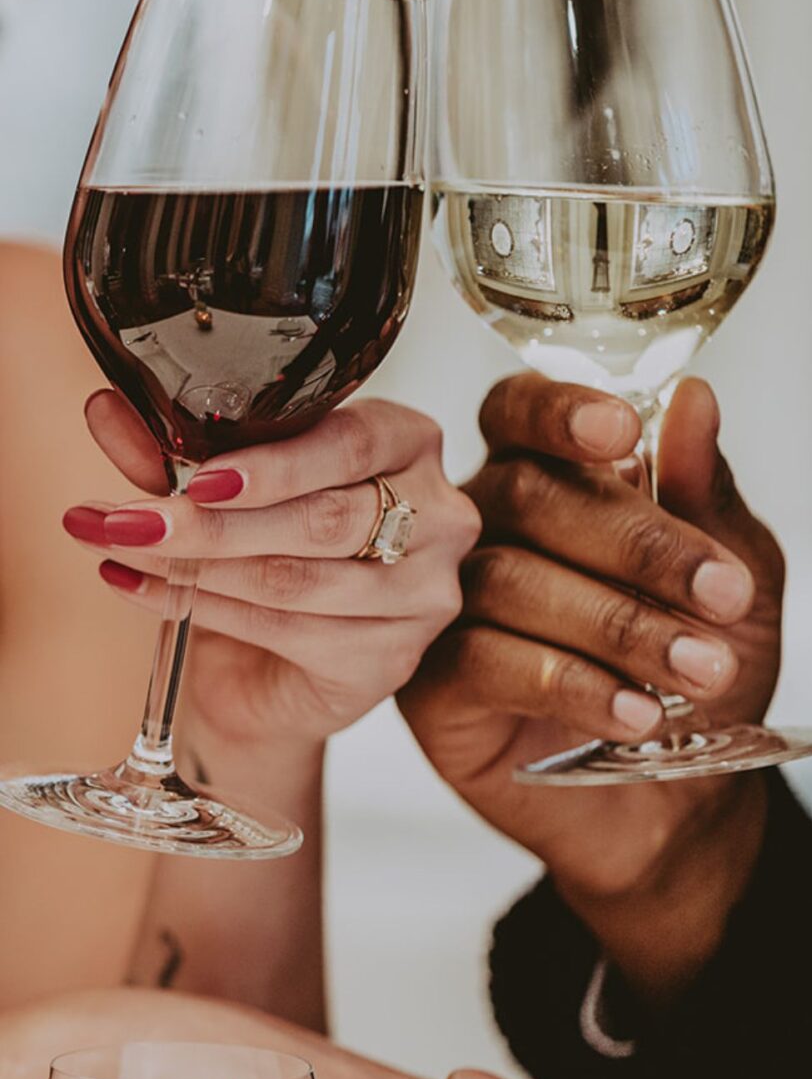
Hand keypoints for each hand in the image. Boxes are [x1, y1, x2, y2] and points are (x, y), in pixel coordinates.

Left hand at [64, 393, 479, 754]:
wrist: (274, 668)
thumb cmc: (267, 553)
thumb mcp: (223, 489)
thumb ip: (174, 452)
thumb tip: (105, 410)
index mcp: (410, 444)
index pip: (352, 443)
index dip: (273, 465)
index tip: (196, 478)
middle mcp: (438, 517)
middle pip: (323, 519)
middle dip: (213, 523)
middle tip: (131, 520)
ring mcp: (424, 594)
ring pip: (299, 579)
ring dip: (195, 567)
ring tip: (121, 549)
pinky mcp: (393, 659)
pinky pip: (289, 632)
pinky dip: (205, 610)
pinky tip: (145, 590)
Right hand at [399, 374, 783, 996]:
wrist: (674, 801)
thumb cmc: (695, 671)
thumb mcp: (731, 579)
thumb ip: (706, 495)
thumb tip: (694, 400)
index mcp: (540, 478)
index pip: (519, 412)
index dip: (559, 412)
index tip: (624, 434)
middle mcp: (479, 530)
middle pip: (524, 495)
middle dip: (635, 544)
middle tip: (722, 597)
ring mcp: (445, 607)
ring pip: (507, 580)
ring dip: (617, 626)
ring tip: (699, 672)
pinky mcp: (430, 686)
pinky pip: (484, 662)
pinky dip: (569, 684)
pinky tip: (634, 713)